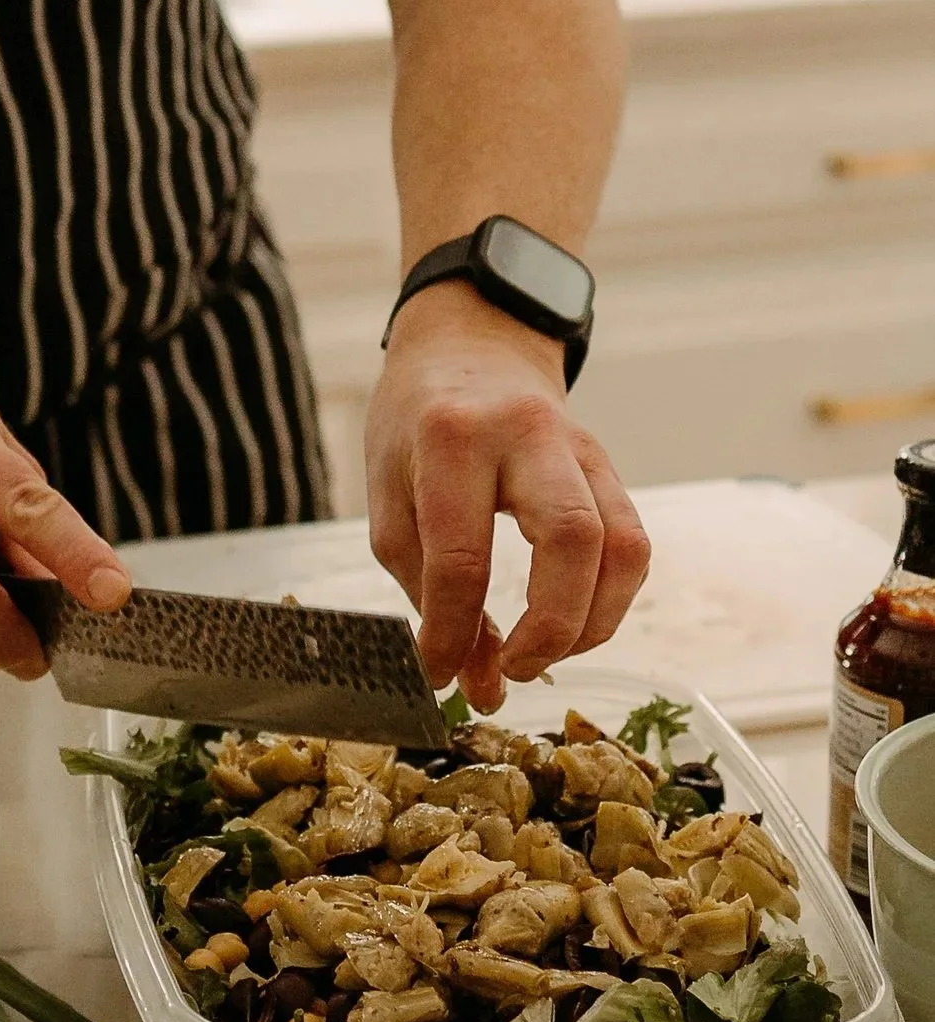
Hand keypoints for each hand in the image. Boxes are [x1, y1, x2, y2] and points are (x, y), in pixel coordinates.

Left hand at [365, 282, 649, 713]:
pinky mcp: (609, 468)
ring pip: (621, 545)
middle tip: (516, 669)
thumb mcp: (389, 490)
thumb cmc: (417, 421)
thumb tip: (470, 676)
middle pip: (572, 539)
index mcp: (453, 436)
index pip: (461, 553)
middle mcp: (527, 436)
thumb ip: (423, 584)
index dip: (451, 630)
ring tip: (545, 655)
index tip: (439, 672)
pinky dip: (611, 598)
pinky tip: (571, 621)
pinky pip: (633, 543)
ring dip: (593, 623)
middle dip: (551, 626)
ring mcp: (580, 448)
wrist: (471, 345)